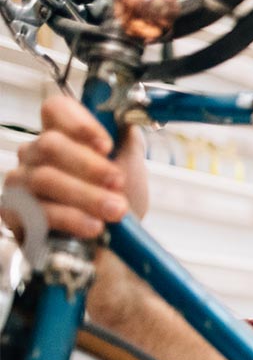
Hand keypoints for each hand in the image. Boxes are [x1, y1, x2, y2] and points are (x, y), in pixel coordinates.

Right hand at [2, 95, 148, 241]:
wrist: (114, 250)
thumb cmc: (119, 205)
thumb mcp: (131, 169)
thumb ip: (127, 141)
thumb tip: (126, 117)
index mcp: (62, 137)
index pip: (55, 110)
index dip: (79, 123)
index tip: (107, 146)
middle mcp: (35, 156)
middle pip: (50, 145)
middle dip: (90, 166)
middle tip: (118, 184)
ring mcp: (21, 183)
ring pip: (44, 179)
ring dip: (86, 196)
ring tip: (115, 211)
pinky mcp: (14, 213)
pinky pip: (37, 211)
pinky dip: (71, 218)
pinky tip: (93, 227)